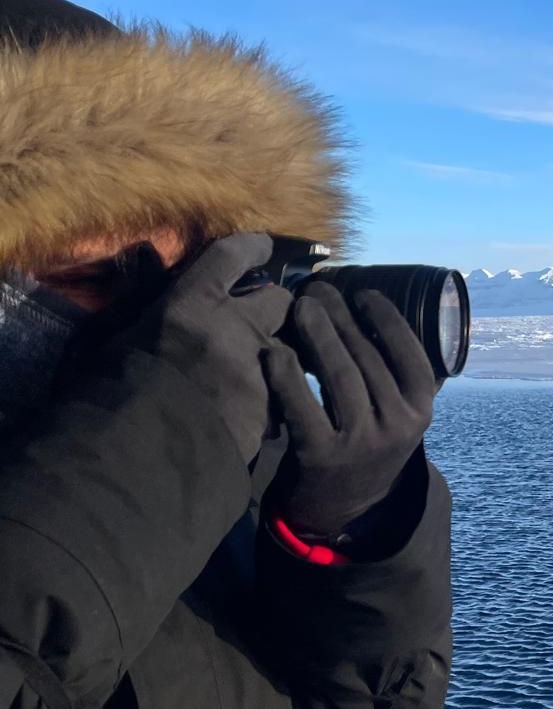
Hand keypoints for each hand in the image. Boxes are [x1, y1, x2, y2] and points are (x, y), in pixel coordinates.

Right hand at [127, 232, 291, 463]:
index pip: (233, 256)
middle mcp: (236, 327)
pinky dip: (274, 398)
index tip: (263, 248)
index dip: (252, 248)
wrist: (134, 460)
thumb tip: (146, 257)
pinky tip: (259, 412)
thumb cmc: (109, 394)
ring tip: (261, 371)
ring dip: (277, 356)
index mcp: (192, 303)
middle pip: (281, 300)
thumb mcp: (113, 337)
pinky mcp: (273, 406)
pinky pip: (283, 392)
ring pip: (288, 349)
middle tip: (265, 317)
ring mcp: (259, 368)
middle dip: (278, 306)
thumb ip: (140, 299)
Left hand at [263, 282, 437, 538]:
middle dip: (343, 318)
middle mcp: (398, 426)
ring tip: (302, 307)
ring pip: (339, 375)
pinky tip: (274, 351)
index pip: (410, 354)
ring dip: (319, 335)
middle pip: (369, 359)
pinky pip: (302, 405)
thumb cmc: (365, 444)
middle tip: (319, 290)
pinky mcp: (321, 456)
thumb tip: (379, 312)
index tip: (364, 293)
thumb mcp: (396, 414)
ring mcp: (360, 442)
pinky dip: (286, 375)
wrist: (339, 509)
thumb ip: (395, 376)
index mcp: (422, 411)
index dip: (387, 319)